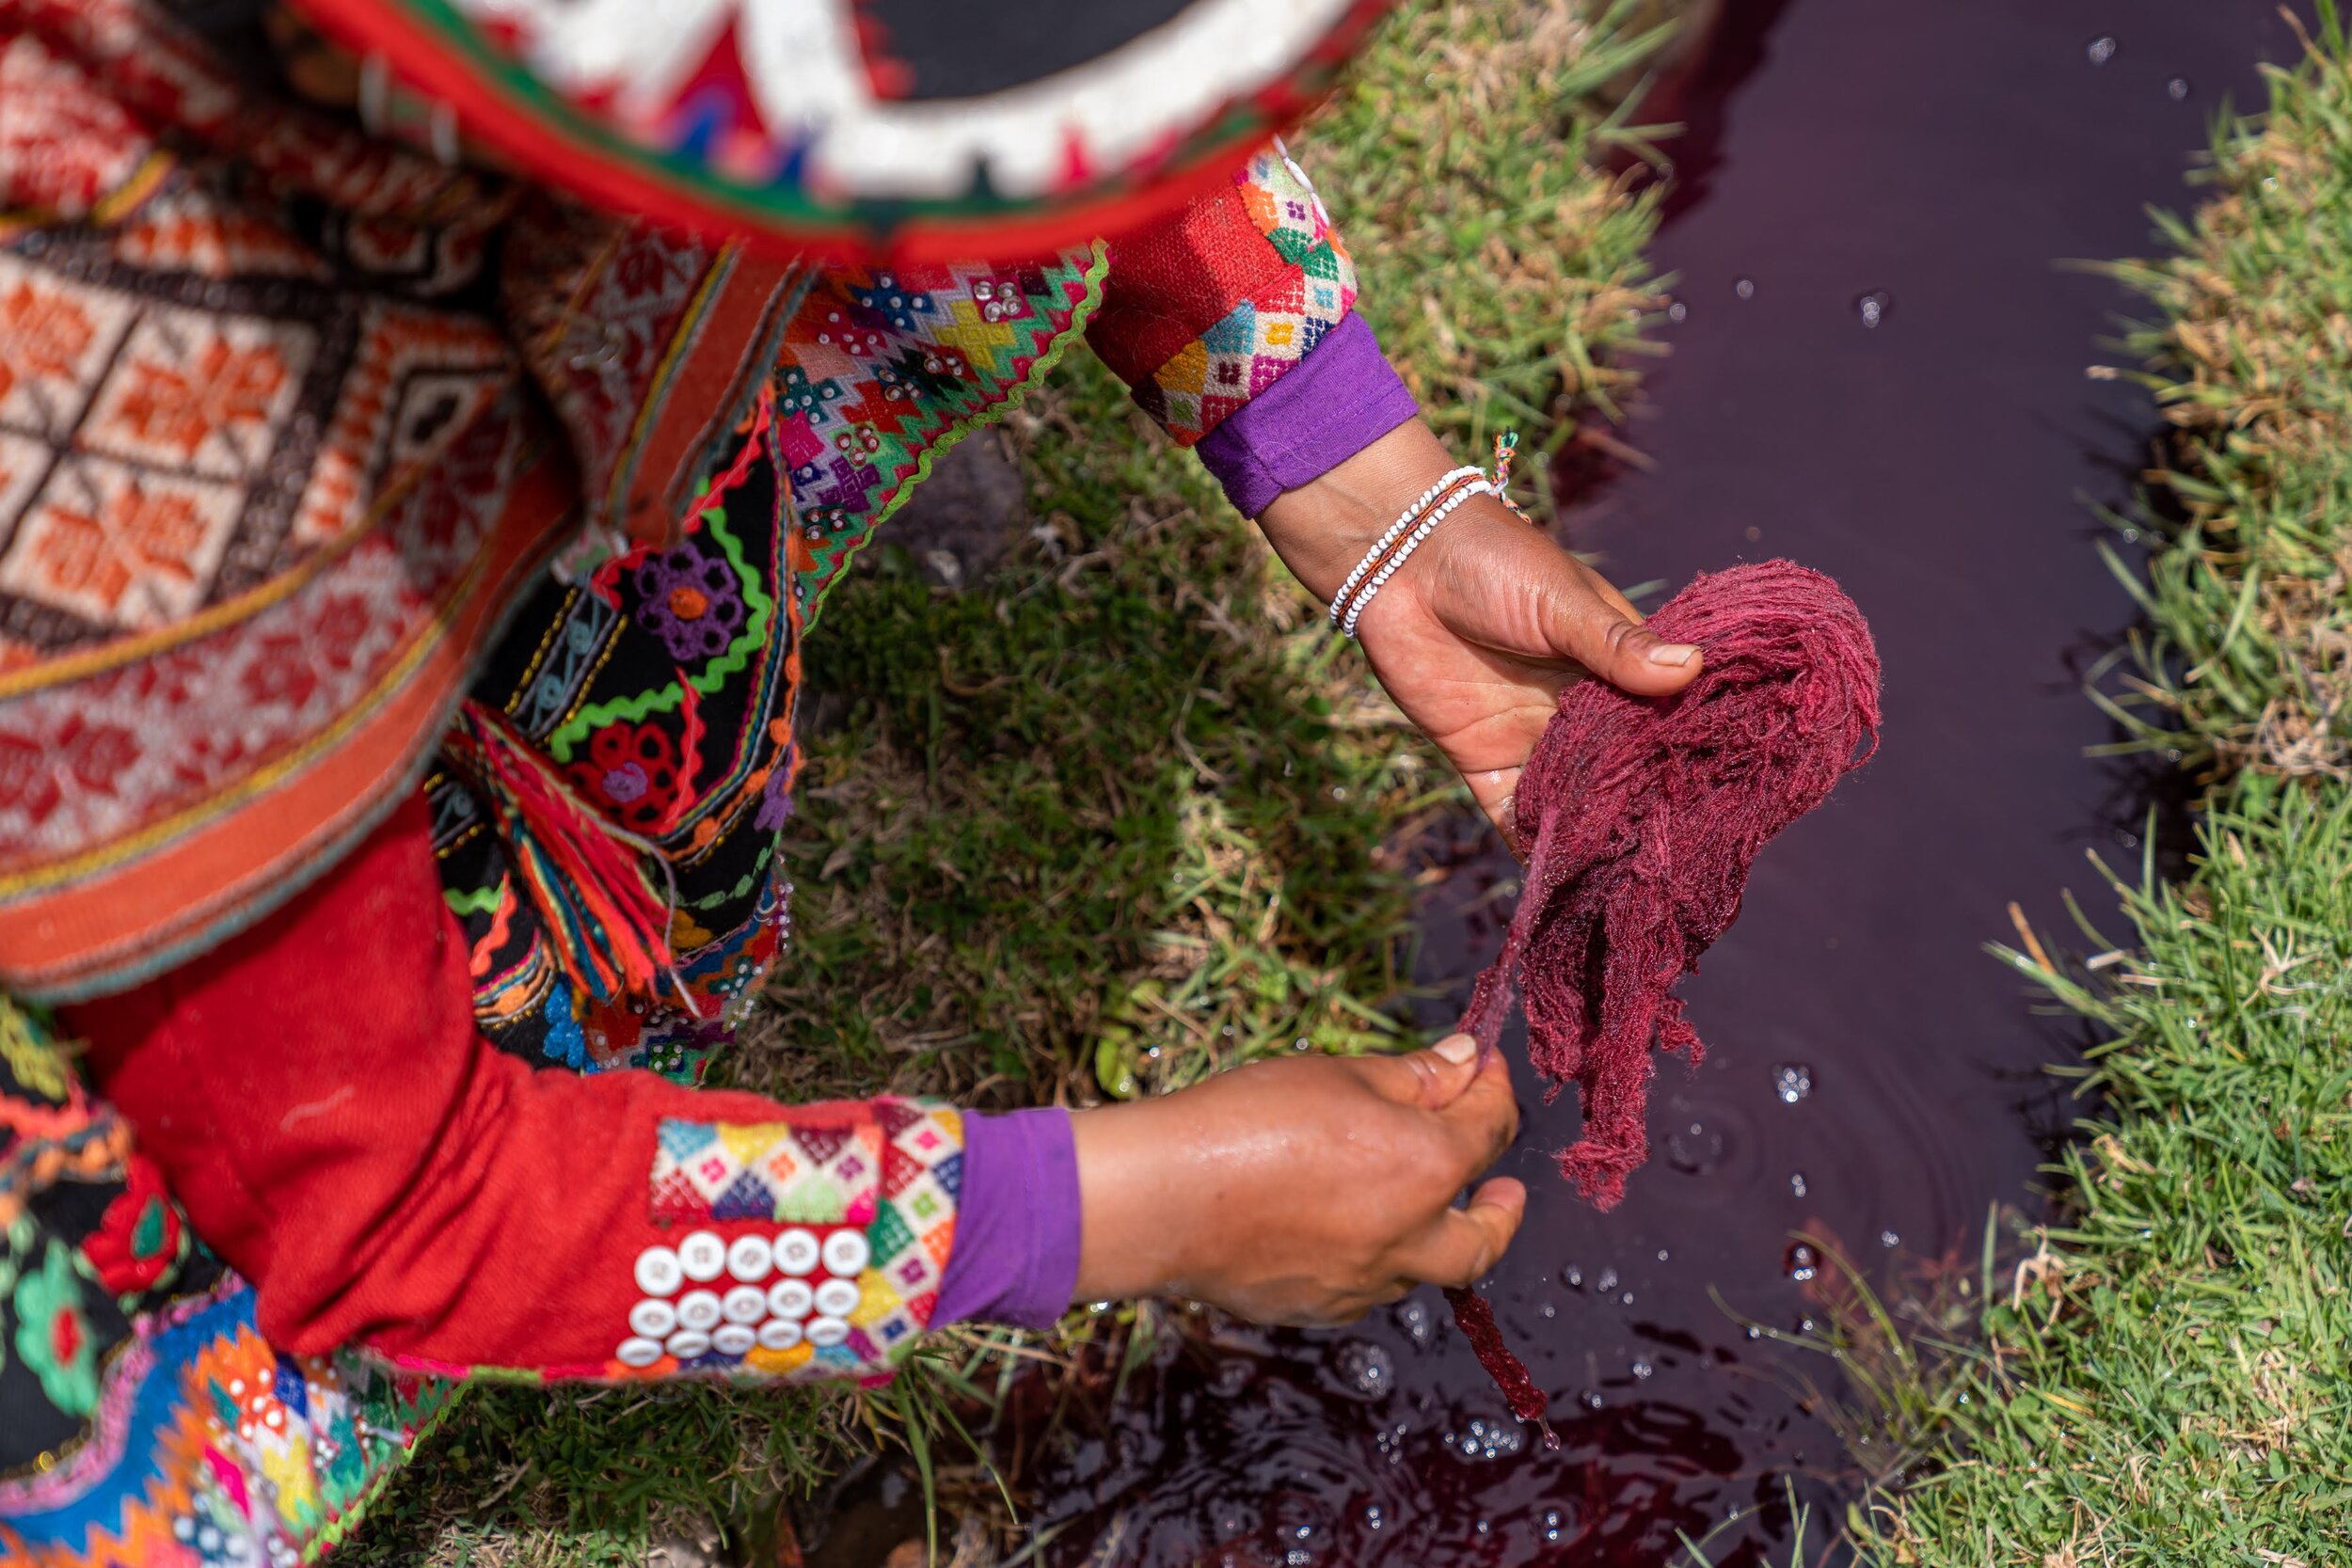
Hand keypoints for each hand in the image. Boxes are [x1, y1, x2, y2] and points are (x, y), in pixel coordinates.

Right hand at [1068, 1034, 1523, 1324]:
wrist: (1165, 1197)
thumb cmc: (1248, 1121)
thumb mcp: (1338, 1074)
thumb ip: (1413, 1075)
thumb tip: (1464, 1063)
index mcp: (1426, 1167)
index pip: (1491, 1128)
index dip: (1494, 1091)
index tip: (1483, 1069)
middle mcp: (1408, 1238)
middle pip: (1483, 1238)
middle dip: (1502, 1212)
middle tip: (1504, 1190)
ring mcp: (1362, 1283)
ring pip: (1421, 1268)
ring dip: (1430, 1234)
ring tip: (1409, 1198)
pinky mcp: (1316, 1307)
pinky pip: (1364, 1287)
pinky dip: (1374, 1257)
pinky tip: (1343, 1227)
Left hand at [1257, 420, 1701, 846]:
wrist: (1402, 562)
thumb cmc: (1495, 563)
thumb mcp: (1561, 601)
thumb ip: (1615, 644)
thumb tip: (1691, 669)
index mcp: (1614, 669)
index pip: (1662, 720)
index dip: (1686, 754)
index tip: (1723, 796)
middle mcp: (1581, 712)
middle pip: (1620, 771)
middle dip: (1642, 809)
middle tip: (1679, 856)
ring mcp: (1533, 739)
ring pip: (1571, 801)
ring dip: (1591, 835)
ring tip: (1628, 880)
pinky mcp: (1483, 762)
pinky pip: (1512, 814)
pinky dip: (1531, 845)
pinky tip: (1559, 879)